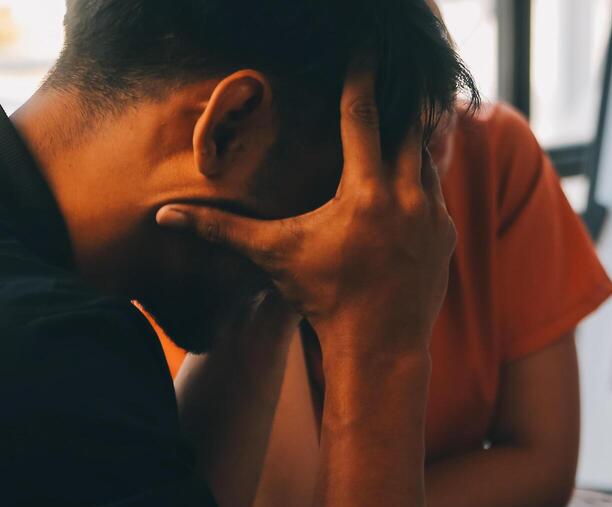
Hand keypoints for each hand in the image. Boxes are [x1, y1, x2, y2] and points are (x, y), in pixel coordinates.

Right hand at [155, 68, 454, 360]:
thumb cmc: (323, 300)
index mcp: (367, 193)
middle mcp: (408, 198)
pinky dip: (420, 183)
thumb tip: (164, 215)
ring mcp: (434, 216)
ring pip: (425, 161)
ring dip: (408, 147)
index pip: (363, 118)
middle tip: (384, 91)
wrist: (379, 347)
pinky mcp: (447, 236)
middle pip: (406, 131)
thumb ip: (222, 229)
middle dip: (394, 109)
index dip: (361, 80)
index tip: (365, 54)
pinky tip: (405, 182)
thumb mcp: (274, 257)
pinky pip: (436, 194)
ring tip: (392, 132)